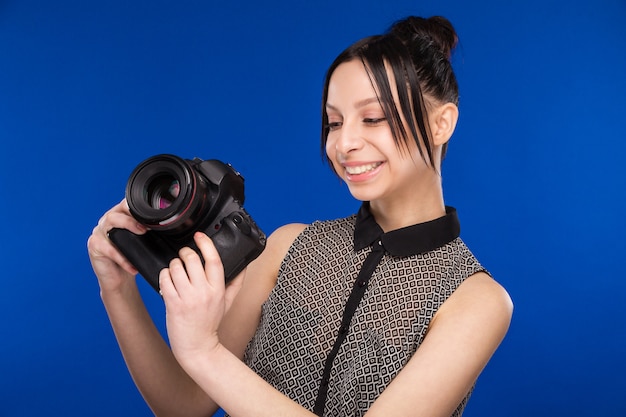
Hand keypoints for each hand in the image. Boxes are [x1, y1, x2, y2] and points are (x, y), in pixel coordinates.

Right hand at [87, 199, 147, 291]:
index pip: (124, 205)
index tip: (152, 215)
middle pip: (115, 213)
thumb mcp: (139, 240)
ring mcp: (98, 234)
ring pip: (108, 225)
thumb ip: (146, 230)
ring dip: (126, 229)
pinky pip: (109, 250)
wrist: (118, 278)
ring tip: (142, 235)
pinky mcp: (94, 247)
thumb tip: (169, 228)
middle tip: (146, 228)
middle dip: (131, 219)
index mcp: (118, 216)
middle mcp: (106, 222)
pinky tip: (133, 266)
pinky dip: (123, 259)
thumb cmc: (130, 257)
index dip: (136, 208)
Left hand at [159, 232, 244, 368]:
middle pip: (192, 259)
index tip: (199, 236)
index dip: (205, 244)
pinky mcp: (173, 304)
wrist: (198, 347)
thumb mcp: (227, 303)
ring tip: (175, 271)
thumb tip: (244, 265)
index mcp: (218, 289)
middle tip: (184, 257)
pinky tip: (168, 280)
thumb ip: (236, 283)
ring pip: (175, 267)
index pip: (214, 260)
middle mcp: (204, 292)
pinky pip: (164, 280)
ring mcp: (187, 298)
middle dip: (185, 253)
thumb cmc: (210, 323)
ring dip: (173, 265)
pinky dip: (163, 276)